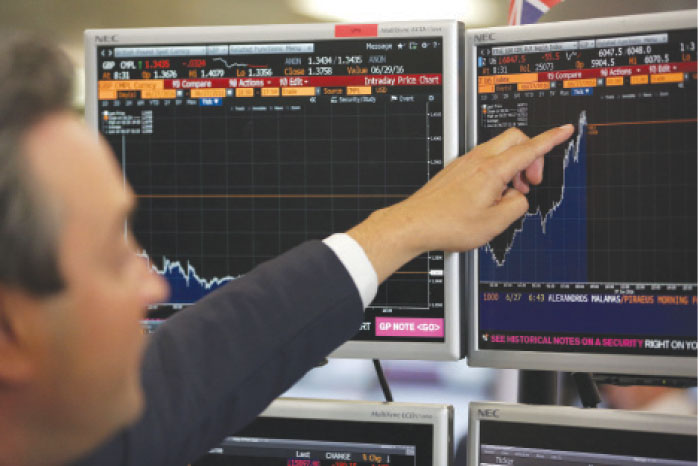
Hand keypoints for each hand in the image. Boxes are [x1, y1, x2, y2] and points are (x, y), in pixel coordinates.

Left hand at [347, 124, 574, 281]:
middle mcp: (477, 160)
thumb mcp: (495, 224)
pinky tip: (490, 195)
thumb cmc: (447, 224)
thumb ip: (517, 206)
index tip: (565, 130)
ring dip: (512, 167)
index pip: (530, 148)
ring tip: (509, 195)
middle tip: (531, 182)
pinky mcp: (455, 170)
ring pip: (498, 150)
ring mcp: (464, 163)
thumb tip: (518, 197)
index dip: (551, 138)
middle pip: (514, 139)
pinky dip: (495, 172)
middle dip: (531, 156)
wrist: (414, 224)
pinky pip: (483, 161)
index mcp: (491, 170)